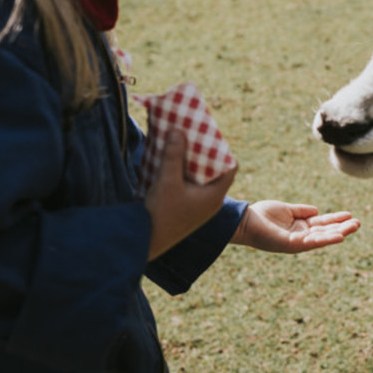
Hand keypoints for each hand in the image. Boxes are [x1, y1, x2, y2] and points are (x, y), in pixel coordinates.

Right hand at [145, 129, 236, 259]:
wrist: (142, 242)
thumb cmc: (159, 213)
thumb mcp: (167, 181)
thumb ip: (173, 155)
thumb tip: (179, 130)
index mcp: (215, 196)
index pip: (230, 168)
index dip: (223, 150)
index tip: (210, 135)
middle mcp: (210, 201)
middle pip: (215, 171)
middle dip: (204, 152)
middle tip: (193, 134)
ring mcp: (198, 206)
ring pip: (200, 178)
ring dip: (190, 162)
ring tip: (180, 142)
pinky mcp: (185, 208)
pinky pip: (189, 185)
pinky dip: (182, 173)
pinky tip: (170, 161)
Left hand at [232, 200, 359, 253]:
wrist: (245, 221)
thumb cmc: (262, 215)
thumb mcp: (286, 209)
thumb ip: (301, 210)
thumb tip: (317, 211)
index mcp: (300, 227)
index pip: (322, 224)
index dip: (335, 220)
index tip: (350, 215)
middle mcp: (300, 236)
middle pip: (325, 232)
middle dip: (342, 227)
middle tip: (358, 223)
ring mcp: (296, 241)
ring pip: (321, 238)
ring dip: (338, 233)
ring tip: (353, 228)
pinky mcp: (290, 244)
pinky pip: (311, 242)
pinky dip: (325, 240)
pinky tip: (337, 236)